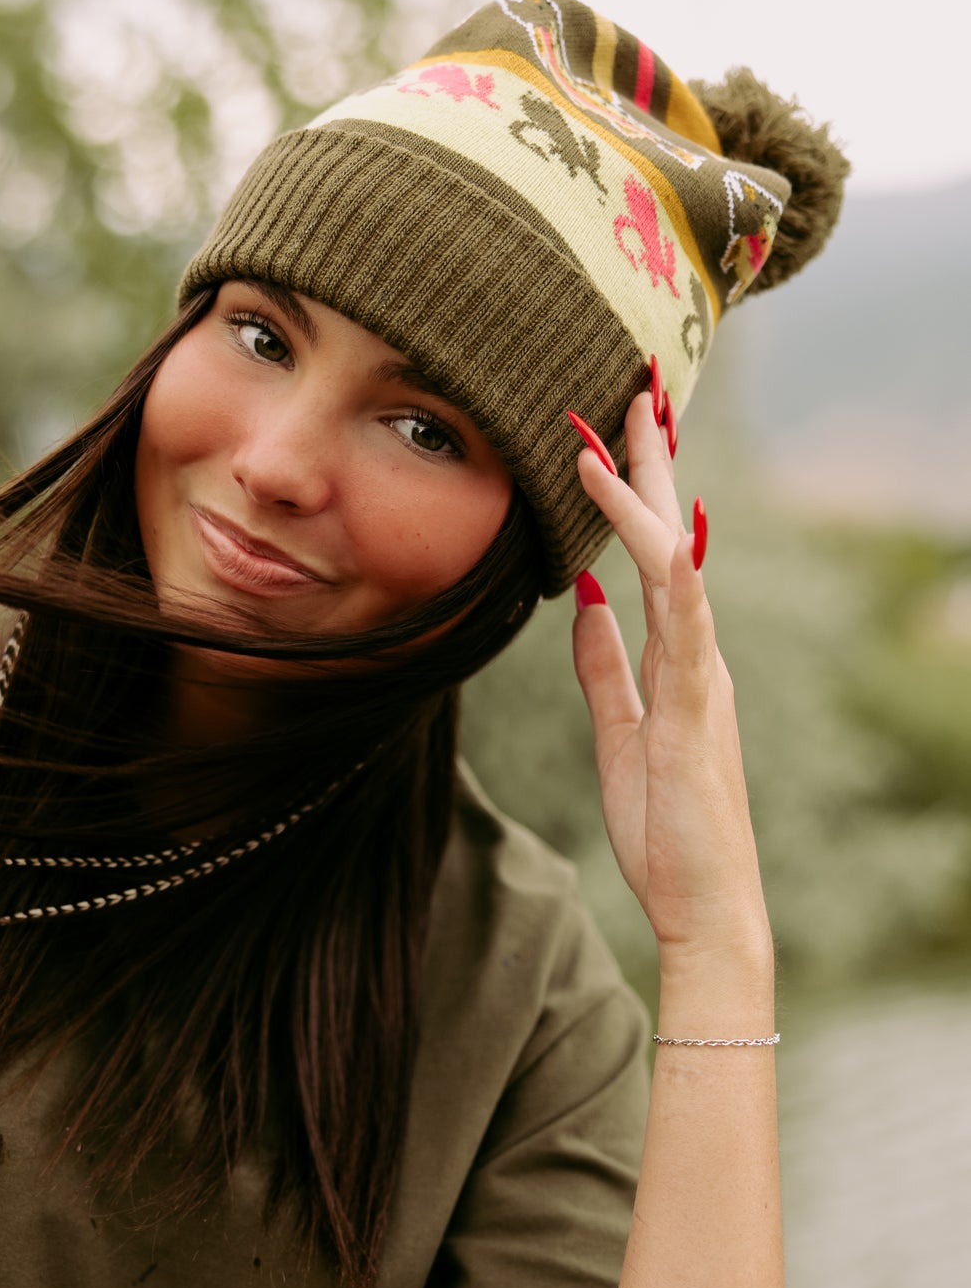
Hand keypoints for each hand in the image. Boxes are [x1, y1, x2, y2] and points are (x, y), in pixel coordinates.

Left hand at [568, 388, 769, 962]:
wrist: (704, 902)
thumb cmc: (665, 827)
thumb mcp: (620, 730)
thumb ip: (605, 665)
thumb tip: (582, 600)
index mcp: (677, 656)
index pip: (651, 553)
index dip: (629, 491)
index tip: (603, 429)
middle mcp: (697, 652)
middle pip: (672, 537)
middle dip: (652, 461)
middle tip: (637, 385)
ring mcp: (701, 676)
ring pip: (676, 563)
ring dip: (648, 493)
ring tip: (626, 424)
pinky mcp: (695, 709)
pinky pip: (684, 628)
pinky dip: (669, 575)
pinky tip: (656, 532)